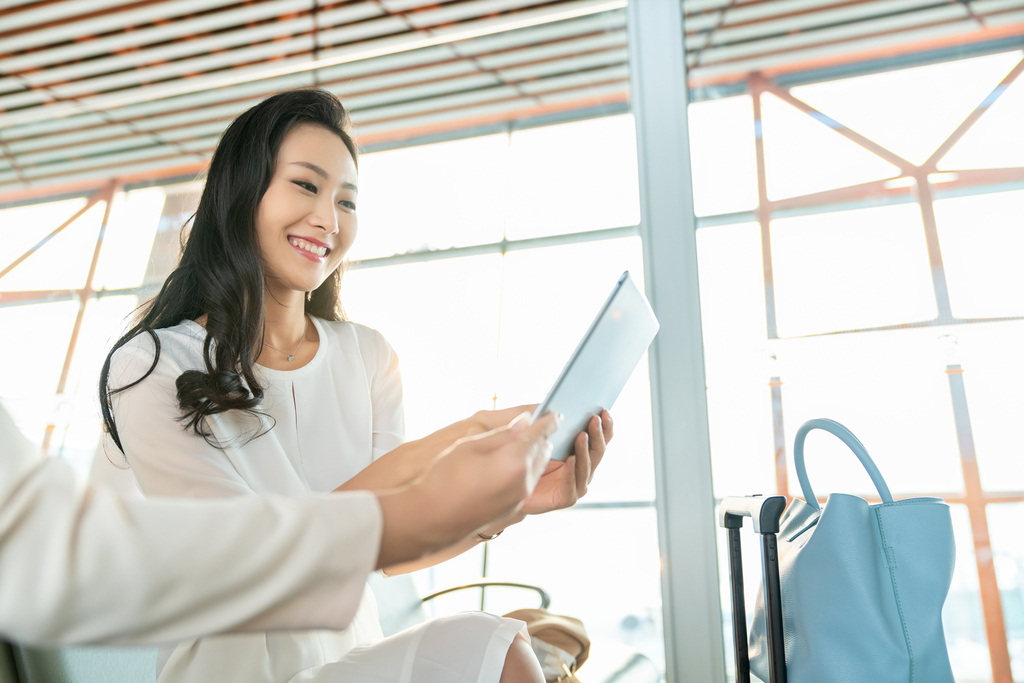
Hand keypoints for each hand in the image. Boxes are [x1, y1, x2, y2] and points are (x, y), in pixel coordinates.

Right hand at [375, 411, 558, 567]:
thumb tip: (524, 422)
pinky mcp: (514, 508)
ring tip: (519, 444)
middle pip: (544, 451)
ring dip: (533, 455)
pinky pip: (528, 483)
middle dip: (539, 438)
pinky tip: (508, 465)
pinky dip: (525, 470)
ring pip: (538, 468)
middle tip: (532, 426)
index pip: (540, 434)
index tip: (553, 413)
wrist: (430, 519)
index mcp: (515, 461)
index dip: (548, 421)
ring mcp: (520, 498)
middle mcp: (524, 481)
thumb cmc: (444, 478)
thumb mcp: (471, 445)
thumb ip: (503, 434)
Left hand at [520, 409, 612, 515]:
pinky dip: (572, 473)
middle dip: (597, 434)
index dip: (605, 425)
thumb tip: (550, 395)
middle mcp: (583, 468)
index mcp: (582, 451)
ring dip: (585, 450)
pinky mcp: (565, 497)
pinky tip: (570, 460)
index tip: (604, 410)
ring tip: (582, 435)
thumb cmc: (528, 457)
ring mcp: (576, 484)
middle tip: (595, 419)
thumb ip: (546, 419)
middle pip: (598, 451)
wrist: (513, 486)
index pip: (600, 437)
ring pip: (587, 467)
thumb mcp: (537, 434)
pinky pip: (572, 485)